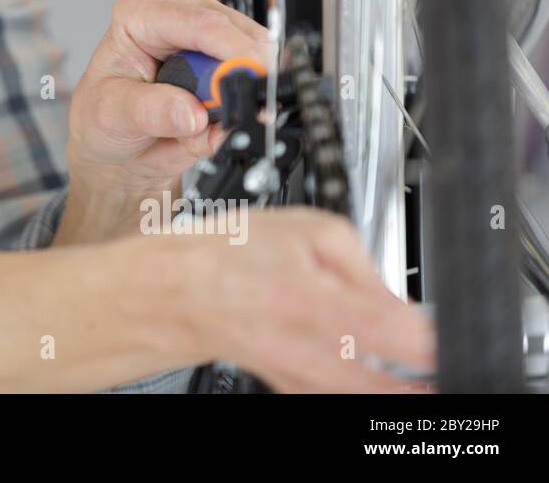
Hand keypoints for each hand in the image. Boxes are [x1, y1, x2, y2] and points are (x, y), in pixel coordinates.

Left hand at [66, 0, 269, 197]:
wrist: (116, 141)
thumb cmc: (103, 116)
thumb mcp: (111, 114)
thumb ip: (150, 111)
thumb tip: (192, 114)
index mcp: (140, 11)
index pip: (202, 23)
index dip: (231, 54)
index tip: (245, 86)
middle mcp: (178, 9)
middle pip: (238, 35)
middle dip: (237, 79)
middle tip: (213, 115)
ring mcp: (208, 30)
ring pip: (257, 56)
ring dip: (237, 95)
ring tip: (198, 117)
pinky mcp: (230, 51)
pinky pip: (259, 77)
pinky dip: (241, 104)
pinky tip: (210, 114)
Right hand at [170, 208, 435, 391]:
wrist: (177, 287)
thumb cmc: (230, 250)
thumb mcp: (301, 227)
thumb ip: (360, 258)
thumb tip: (398, 297)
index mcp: (303, 293)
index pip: (383, 327)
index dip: (426, 340)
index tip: (448, 341)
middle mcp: (295, 340)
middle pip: (374, 379)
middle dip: (417, 382)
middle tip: (447, 375)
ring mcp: (289, 369)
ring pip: (353, 395)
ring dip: (394, 396)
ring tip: (427, 392)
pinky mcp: (284, 383)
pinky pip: (327, 398)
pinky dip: (358, 396)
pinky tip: (383, 391)